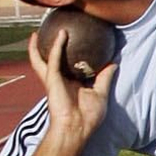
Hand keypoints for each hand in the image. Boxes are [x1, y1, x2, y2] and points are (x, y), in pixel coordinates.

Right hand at [26, 25, 115, 141]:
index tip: (76, 40)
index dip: (70, 54)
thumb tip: (114, 62)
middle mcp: (61, 80)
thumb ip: (105, 77)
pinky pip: (54, 58)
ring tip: (43, 27)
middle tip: (53, 30)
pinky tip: (62, 33)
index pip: (69, 65)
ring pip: (44, 57)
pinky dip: (57, 45)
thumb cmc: (88, 117)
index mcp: (72, 84)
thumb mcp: (101, 93)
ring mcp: (54, 79)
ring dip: (41, 43)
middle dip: (48, 47)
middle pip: (51, 60)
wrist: (76, 128)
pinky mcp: (52, 79)